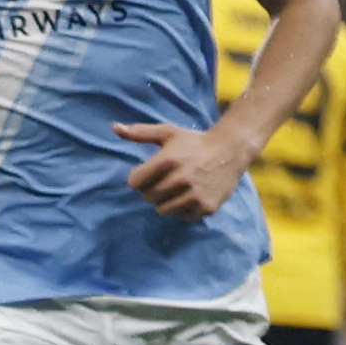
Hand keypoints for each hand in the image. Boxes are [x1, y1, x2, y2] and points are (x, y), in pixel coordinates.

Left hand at [114, 120, 252, 217]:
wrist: (231, 150)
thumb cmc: (194, 141)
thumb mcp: (167, 132)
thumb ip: (139, 133)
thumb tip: (114, 128)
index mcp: (167, 161)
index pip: (135, 182)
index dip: (138, 178)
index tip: (148, 173)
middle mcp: (181, 179)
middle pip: (148, 197)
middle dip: (151, 190)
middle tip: (164, 181)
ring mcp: (195, 195)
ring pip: (162, 210)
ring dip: (165, 201)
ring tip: (176, 189)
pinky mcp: (207, 207)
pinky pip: (182, 216)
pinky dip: (182, 209)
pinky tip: (189, 196)